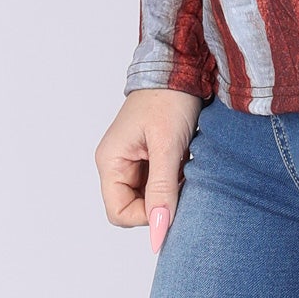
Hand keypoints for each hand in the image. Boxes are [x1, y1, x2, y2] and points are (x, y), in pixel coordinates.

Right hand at [95, 87, 204, 252]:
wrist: (182, 65)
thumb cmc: (169, 97)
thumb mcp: (168, 146)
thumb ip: (162, 189)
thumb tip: (158, 232)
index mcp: (111, 161)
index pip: (119, 213)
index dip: (146, 216)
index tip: (172, 203)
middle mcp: (117, 162)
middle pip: (135, 206)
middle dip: (160, 202)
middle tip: (183, 181)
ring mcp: (134, 158)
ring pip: (150, 195)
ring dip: (170, 189)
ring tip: (186, 166)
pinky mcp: (150, 153)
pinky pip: (160, 180)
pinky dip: (175, 178)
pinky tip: (187, 161)